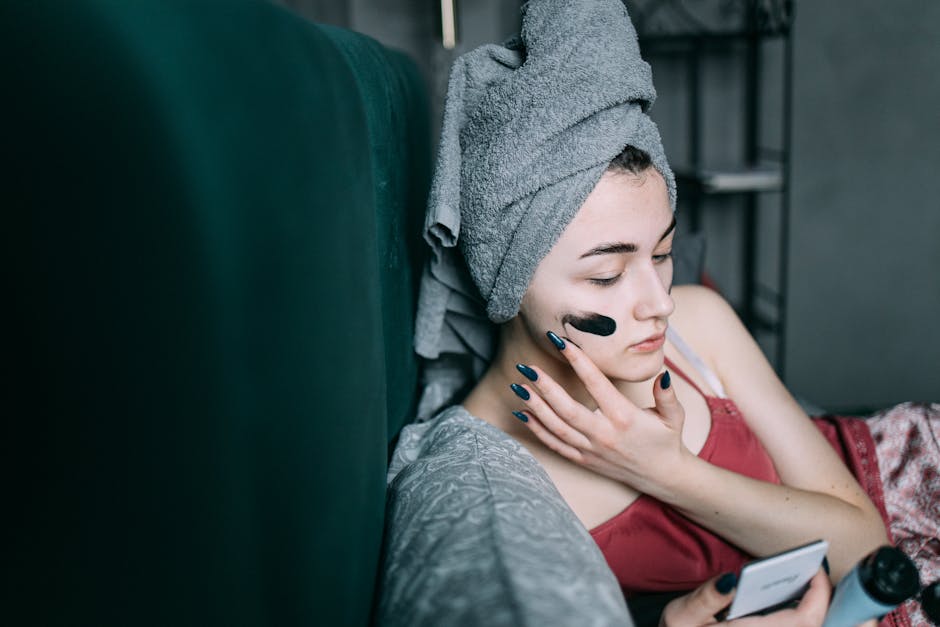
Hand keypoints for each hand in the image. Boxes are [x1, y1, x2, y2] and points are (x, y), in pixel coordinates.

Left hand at [511, 331, 689, 493]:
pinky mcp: (584, 459)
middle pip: (568, 409)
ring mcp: (592, 449)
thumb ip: (667, 395)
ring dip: (536, 407)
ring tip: (518, 386)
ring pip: (558, 427)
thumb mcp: (674, 416)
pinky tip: (522, 414)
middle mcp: (605, 434)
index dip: (578, 362)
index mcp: (624, 417)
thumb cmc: (667, 440)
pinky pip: (556, 445)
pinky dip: (537, 430)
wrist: (663, 476)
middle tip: (527, 367)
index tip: (561, 342)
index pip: (597, 384)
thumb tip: (663, 374)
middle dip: (545, 387)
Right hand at [661, 570, 833, 626]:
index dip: (819, 594)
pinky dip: (807, 616)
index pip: (804, 620)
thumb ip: (708, 598)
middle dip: (831, 605)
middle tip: (826, 577)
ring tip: (822, 587)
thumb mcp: (683, 616)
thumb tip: (733, 579)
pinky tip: (803, 600)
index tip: (815, 568)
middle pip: (814, 626)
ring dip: (822, 612)